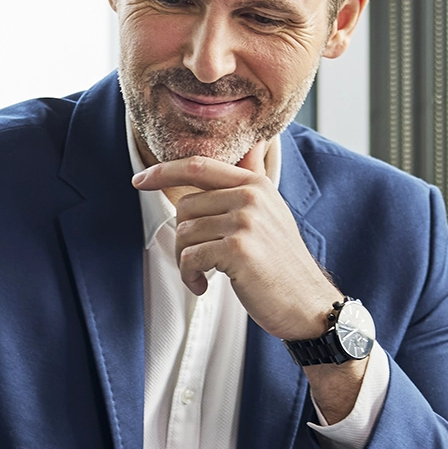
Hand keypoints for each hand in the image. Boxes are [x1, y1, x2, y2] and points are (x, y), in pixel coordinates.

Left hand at [134, 144, 337, 341]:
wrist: (307, 304)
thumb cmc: (283, 265)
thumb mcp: (272, 214)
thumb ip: (253, 182)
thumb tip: (253, 144)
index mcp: (256, 184)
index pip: (200, 166)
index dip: (164, 171)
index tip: (139, 180)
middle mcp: (251, 196)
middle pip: (185, 205)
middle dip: (183, 238)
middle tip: (198, 261)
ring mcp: (246, 221)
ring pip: (185, 232)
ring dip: (186, 262)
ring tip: (204, 275)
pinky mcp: (238, 249)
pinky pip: (190, 257)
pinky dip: (189, 276)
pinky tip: (203, 287)